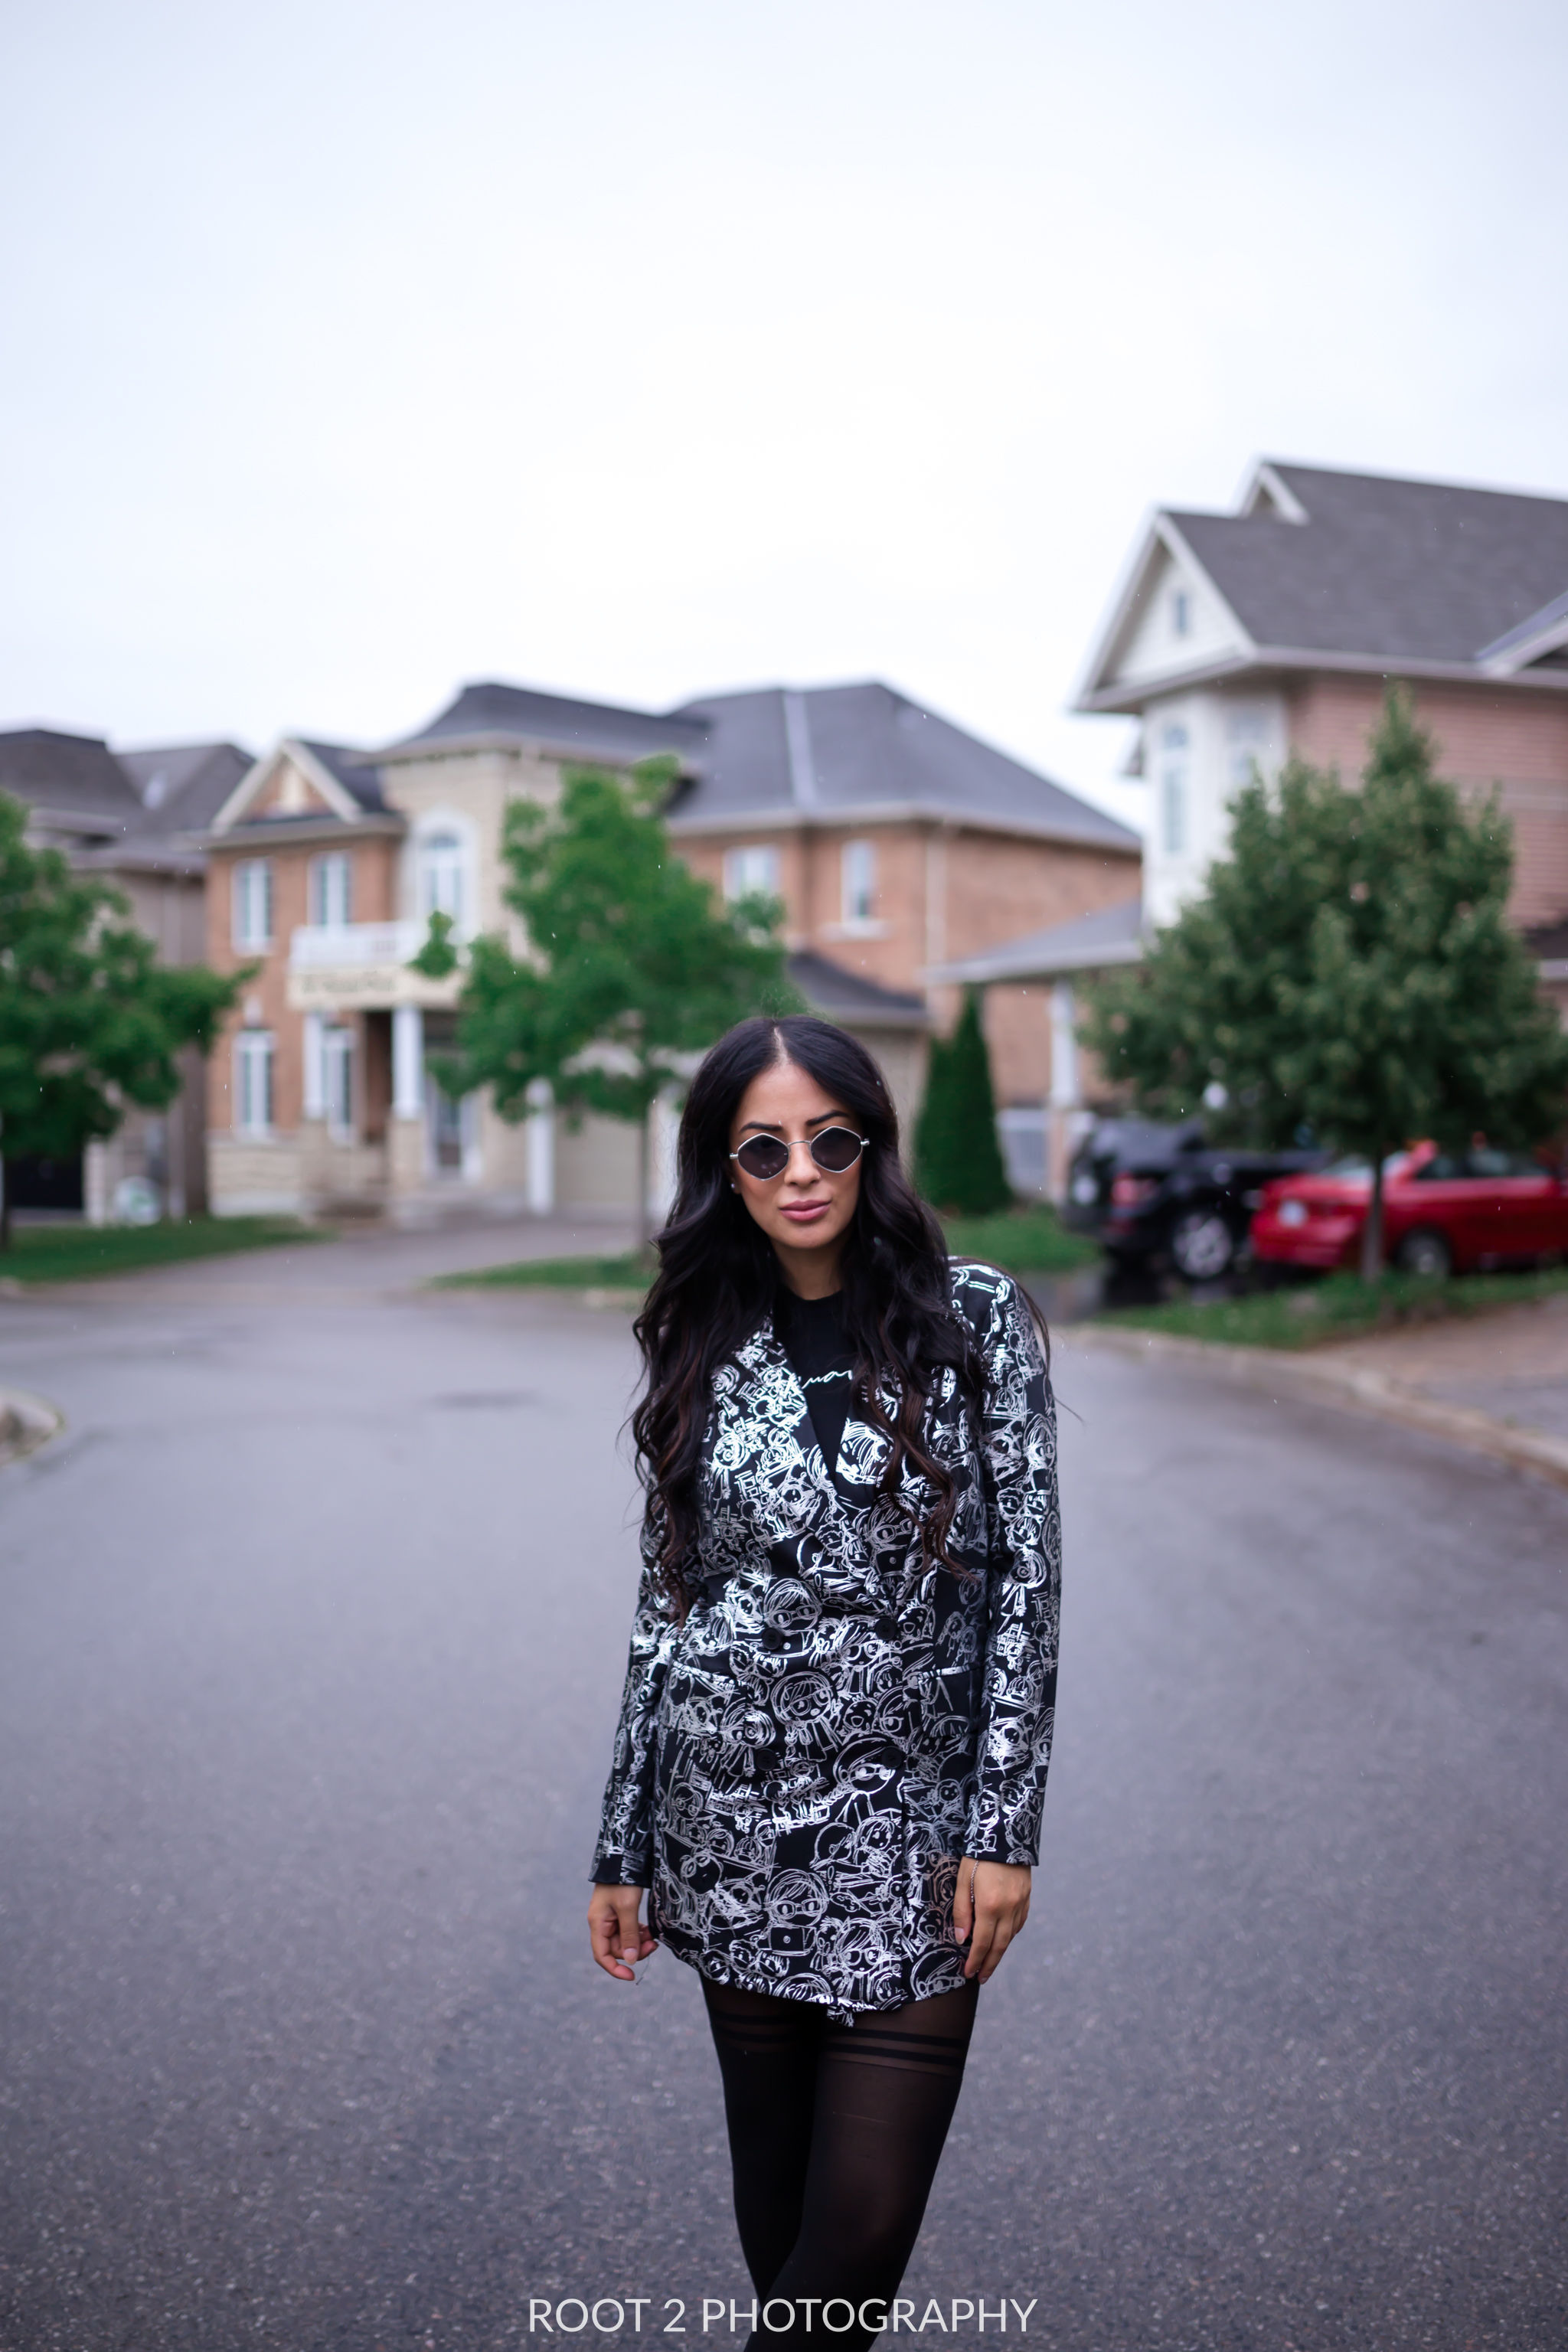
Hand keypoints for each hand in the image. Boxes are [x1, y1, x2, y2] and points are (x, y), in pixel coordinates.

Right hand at [588, 1884, 657, 1981]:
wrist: (625, 1855)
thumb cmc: (623, 1880)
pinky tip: (650, 1929)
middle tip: (654, 1944)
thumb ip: (629, 1934)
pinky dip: (639, 1932)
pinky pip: (629, 1929)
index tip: (631, 1976)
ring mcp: (611, 1918)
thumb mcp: (628, 1907)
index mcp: (598, 1923)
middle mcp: (602, 1923)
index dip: (615, 1969)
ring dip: (639, 1941)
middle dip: (635, 1950)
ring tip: (654, 1936)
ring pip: (625, 1940)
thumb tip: (631, 1960)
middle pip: (617, 1949)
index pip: (602, 1955)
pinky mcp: (620, 1912)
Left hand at [953, 1857, 1030, 1982]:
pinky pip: (1019, 1922)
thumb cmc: (978, 1856)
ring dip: (1000, 1951)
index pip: (983, 1943)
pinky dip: (1010, 1935)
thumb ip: (962, 1911)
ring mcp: (1020, 1903)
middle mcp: (1009, 1908)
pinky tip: (1004, 1939)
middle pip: (1000, 1945)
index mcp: (990, 1906)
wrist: (1005, 1833)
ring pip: (1011, 1936)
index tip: (969, 1973)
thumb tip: (962, 1939)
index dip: (976, 1961)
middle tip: (981, 1978)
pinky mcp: (1027, 1896)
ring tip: (990, 1963)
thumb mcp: (962, 1881)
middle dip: (989, 1964)